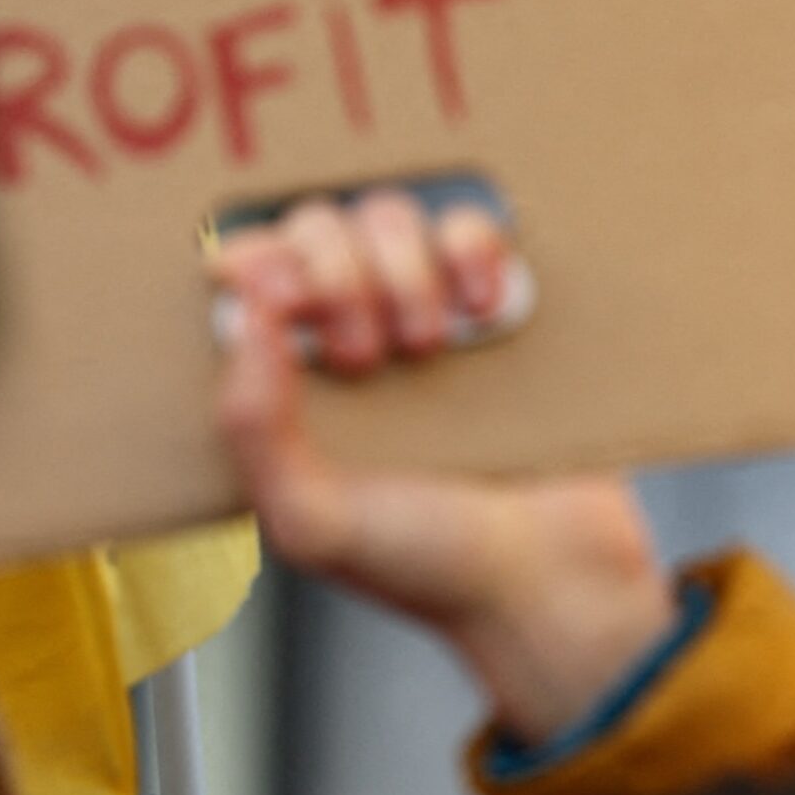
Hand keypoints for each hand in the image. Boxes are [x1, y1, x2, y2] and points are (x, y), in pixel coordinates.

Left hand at [212, 190, 677, 744]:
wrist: (552, 579)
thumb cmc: (433, 569)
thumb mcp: (312, 521)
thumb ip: (253, 427)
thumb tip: (243, 316)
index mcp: (287, 386)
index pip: (246, 274)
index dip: (260, 264)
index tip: (287, 303)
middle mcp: (349, 339)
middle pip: (318, 226)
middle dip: (339, 277)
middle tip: (366, 358)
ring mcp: (427, 319)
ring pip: (392, 216)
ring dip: (405, 270)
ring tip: (429, 348)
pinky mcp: (499, 309)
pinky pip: (474, 229)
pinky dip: (475, 250)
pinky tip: (482, 309)